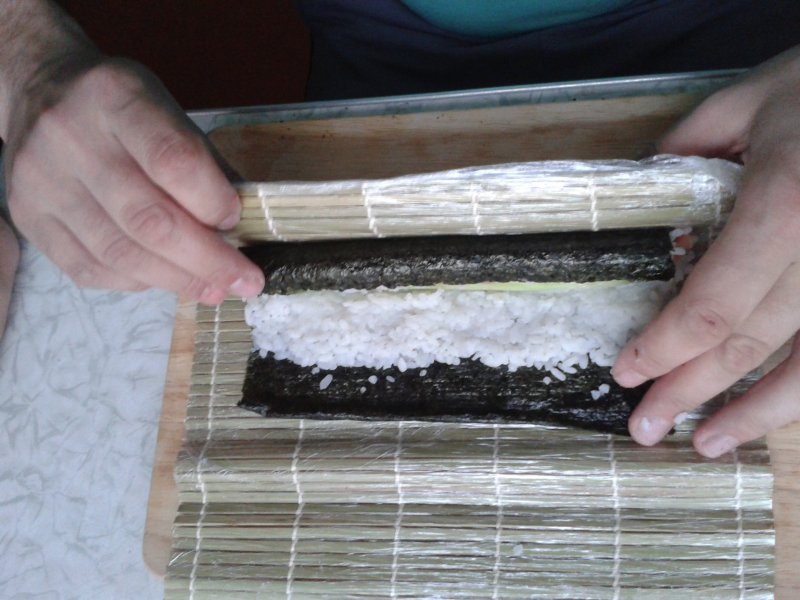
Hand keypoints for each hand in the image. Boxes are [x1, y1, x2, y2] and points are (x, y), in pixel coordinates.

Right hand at [4, 47, 263, 303]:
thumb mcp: (169, 112)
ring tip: (213, 290)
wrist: (43, 90)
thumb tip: (238, 233)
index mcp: (115, 97)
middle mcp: (70, 137)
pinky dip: (137, 281)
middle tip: (244, 282)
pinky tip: (165, 279)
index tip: (237, 224)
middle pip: (148, 219)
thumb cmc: (124, 110)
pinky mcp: (27, 216)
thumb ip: (203, 167)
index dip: (212, 202)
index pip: (173, 161)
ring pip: (120, 252)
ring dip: (177, 280)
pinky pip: (90, 268)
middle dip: (206, 261)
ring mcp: (41, 180)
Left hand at [612, 46, 799, 456]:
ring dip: (755, 414)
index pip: (713, 304)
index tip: (627, 372)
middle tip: (645, 427)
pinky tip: (773, 411)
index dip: (665, 348)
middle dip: (691, 390)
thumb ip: (687, 152)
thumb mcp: (749, 98)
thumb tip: (646, 200)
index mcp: (787, 205)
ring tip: (706, 444)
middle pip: (751, 343)